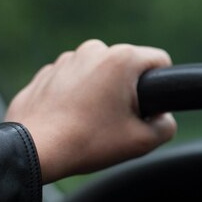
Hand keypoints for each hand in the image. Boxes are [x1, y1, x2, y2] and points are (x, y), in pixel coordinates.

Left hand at [5, 40, 176, 183]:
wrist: (35, 151)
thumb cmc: (89, 142)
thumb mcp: (143, 141)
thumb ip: (167, 125)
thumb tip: (163, 118)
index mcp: (121, 59)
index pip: (160, 60)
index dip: (163, 87)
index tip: (149, 109)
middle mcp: (94, 50)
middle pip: (128, 68)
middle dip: (129, 91)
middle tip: (118, 122)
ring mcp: (66, 59)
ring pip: (100, 74)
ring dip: (102, 93)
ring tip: (92, 123)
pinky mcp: (46, 73)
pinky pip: (74, 81)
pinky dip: (78, 97)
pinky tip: (72, 120)